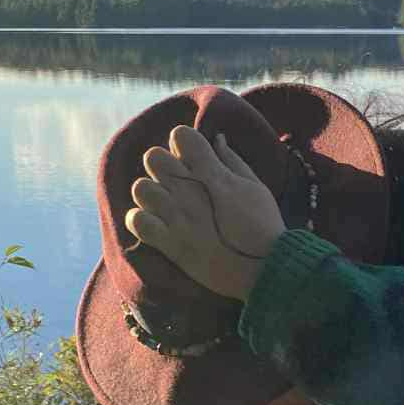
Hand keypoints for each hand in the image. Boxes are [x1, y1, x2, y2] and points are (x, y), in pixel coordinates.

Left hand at [125, 125, 285, 301]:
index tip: (193, 160)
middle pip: (152, 157)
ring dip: (151, 195)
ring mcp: (178, 217)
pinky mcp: (170, 243)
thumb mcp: (255, 186)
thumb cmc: (264, 226)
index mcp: (212, 173)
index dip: (183, 145)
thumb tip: (216, 138)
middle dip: (163, 167)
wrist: (266, 269)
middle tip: (178, 185)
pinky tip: (155, 226)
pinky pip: (136, 221)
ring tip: (165, 207)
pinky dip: (141, 222)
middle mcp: (190, 191)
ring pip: (140, 188)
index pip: (179, 135)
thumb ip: (232, 160)